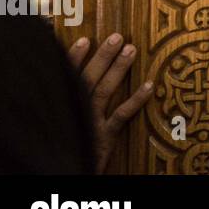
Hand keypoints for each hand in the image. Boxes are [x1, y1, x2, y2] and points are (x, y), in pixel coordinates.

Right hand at [68, 34, 152, 173]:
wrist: (64, 171)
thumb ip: (66, 98)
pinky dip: (135, 100)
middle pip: (86, 80)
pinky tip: (149, 85)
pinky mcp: (103, 139)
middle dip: (102, 57)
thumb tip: (74, 76)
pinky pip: (120, 117)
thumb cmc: (65, 143)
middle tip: (117, 37)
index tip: (84, 40)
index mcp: (59, 106)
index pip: (64, 78)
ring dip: (118, 70)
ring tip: (131, 49)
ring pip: (103, 92)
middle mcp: (72, 112)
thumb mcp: (60, 120)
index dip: (73, 59)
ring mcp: (88, 125)